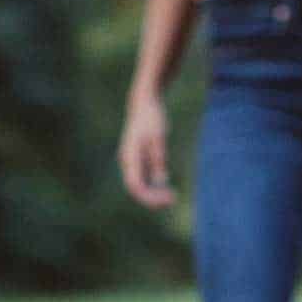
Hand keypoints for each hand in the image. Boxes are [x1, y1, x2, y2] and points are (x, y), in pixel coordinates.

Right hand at [118, 93, 174, 208]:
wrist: (144, 102)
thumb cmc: (152, 117)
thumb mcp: (159, 137)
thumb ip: (158, 158)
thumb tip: (160, 181)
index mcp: (130, 157)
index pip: (136, 186)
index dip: (150, 197)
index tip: (168, 198)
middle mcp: (127, 162)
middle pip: (136, 189)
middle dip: (153, 198)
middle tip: (173, 199)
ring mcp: (131, 162)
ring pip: (139, 186)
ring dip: (154, 194)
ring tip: (172, 196)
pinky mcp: (137, 160)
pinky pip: (142, 180)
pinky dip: (153, 187)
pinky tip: (166, 188)